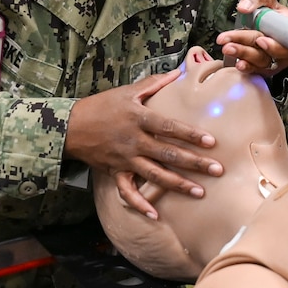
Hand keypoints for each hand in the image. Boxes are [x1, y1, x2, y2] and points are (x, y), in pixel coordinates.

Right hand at [65, 70, 222, 216]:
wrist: (70, 126)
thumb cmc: (101, 106)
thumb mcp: (127, 91)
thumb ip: (154, 84)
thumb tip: (179, 71)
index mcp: (139, 119)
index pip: (169, 127)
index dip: (190, 134)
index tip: (211, 142)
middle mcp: (135, 141)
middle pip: (168, 154)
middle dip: (194, 163)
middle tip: (217, 170)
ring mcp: (126, 159)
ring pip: (155, 175)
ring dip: (178, 185)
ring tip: (200, 192)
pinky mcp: (116, 172)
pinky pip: (128, 192)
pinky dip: (140, 204)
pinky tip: (155, 215)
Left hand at [216, 0, 287, 76]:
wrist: (260, 20)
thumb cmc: (266, 9)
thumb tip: (244, 7)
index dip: (276, 44)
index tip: (260, 40)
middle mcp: (285, 45)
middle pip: (269, 52)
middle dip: (248, 48)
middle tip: (229, 45)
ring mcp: (276, 57)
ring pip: (262, 61)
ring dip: (243, 56)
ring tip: (227, 49)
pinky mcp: (265, 66)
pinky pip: (258, 70)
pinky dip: (247, 68)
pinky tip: (238, 64)